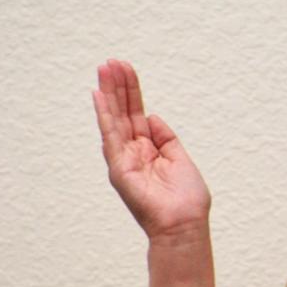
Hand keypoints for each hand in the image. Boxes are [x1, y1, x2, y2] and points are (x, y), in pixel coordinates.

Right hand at [93, 60, 210, 240]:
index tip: (126, 69)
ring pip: (114, 120)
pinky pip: (110, 137)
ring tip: (104, 68)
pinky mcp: (120, 168)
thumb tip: (151, 117)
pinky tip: (99, 96)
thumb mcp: (180, 159)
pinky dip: (105, 116)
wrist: (184, 225)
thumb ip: (165, 138)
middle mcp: (133, 153)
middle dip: (118, 87)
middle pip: (123, 113)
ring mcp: (124, 160)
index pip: (136, 115)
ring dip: (109, 94)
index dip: (132, 92)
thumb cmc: (187, 200)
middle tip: (110, 61)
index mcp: (149, 150)